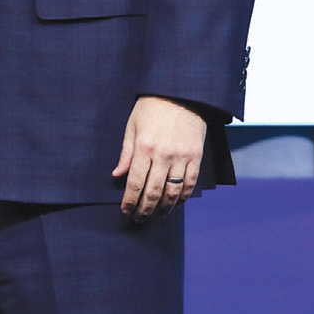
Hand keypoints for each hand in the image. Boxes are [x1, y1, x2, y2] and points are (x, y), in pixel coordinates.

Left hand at [113, 94, 206, 219]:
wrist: (180, 93)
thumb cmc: (151, 108)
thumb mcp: (131, 126)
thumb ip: (126, 153)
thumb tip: (117, 176)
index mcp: (144, 147)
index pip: (135, 182)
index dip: (130, 201)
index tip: (126, 211)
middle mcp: (164, 155)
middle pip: (153, 191)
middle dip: (145, 210)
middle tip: (139, 220)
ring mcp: (183, 157)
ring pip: (174, 192)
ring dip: (164, 208)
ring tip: (156, 217)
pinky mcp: (197, 156)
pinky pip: (190, 183)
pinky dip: (183, 198)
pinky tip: (175, 205)